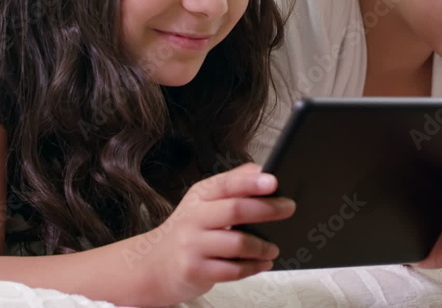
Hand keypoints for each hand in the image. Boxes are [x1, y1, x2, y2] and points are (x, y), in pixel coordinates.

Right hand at [134, 163, 295, 305]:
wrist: (153, 265)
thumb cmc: (188, 231)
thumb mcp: (203, 202)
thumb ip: (231, 184)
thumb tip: (261, 170)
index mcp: (199, 197)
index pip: (226, 184)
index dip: (251, 182)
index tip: (274, 181)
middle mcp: (193, 218)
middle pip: (235, 210)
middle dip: (267, 209)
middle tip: (289, 209)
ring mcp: (192, 245)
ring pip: (236, 243)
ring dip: (262, 246)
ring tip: (274, 247)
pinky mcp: (194, 270)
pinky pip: (231, 270)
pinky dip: (252, 267)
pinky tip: (263, 263)